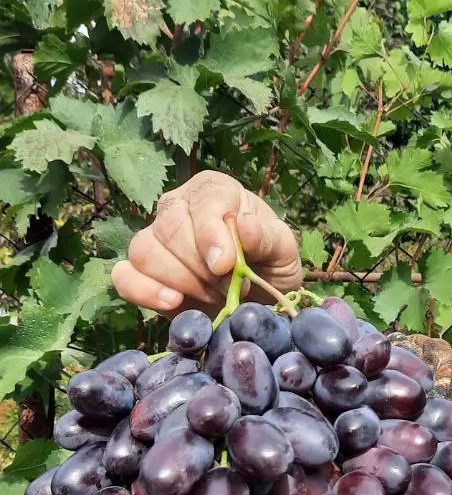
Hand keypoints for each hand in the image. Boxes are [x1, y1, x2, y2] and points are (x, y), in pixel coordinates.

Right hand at [111, 170, 302, 314]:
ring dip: (180, 281)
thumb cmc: (271, 266)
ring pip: (144, 250)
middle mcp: (179, 207)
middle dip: (200, 267)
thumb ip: (267, 237)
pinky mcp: (140, 272)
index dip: (210, 234)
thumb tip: (244, 225)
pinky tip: (173, 302)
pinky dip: (143, 291)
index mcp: (215, 191)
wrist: (258, 299)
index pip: (202, 200)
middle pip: (170, 228)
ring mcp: (155, 238)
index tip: (225, 265)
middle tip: (228, 288)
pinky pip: (124, 276)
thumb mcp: (284, 251)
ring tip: (211, 296)